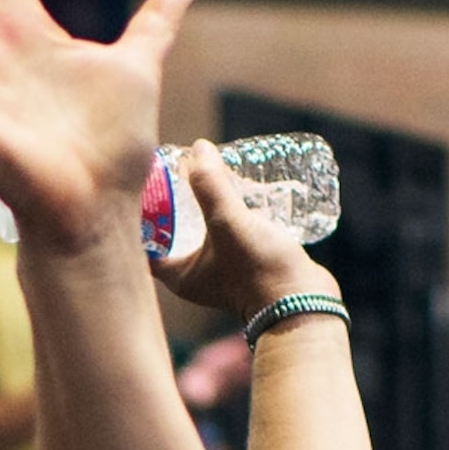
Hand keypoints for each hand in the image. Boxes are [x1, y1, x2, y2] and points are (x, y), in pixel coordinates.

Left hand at [154, 141, 338, 319]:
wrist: (304, 301)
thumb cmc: (259, 268)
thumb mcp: (228, 221)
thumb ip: (210, 186)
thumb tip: (198, 148)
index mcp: (178, 275)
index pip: (147, 242)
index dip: (144, 214)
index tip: (149, 185)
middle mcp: (195, 276)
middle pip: (175, 232)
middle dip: (175, 203)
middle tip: (178, 172)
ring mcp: (222, 272)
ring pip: (204, 232)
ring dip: (205, 206)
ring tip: (208, 174)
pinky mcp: (247, 264)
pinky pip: (230, 234)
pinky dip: (230, 213)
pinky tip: (239, 191)